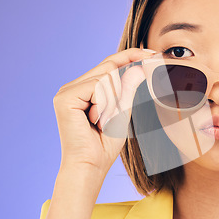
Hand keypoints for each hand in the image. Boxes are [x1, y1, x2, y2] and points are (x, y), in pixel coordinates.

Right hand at [52, 48, 155, 195]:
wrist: (90, 166)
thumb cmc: (105, 144)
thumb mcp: (122, 112)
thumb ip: (128, 90)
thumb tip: (139, 68)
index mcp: (84, 88)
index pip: (110, 64)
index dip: (131, 55)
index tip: (152, 53)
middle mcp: (73, 86)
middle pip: (109, 67)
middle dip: (121, 88)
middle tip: (114, 114)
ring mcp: (67, 90)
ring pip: (105, 76)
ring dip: (113, 100)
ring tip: (102, 121)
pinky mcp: (65, 97)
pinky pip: (97, 86)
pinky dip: (104, 104)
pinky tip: (95, 120)